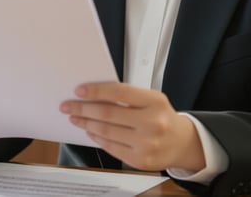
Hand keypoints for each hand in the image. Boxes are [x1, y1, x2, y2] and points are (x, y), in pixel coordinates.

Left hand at [60, 82, 204, 171]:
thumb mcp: (152, 100)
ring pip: (106, 131)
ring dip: (86, 123)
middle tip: (68, 105)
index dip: (97, 90)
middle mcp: (152, 123)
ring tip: (75, 118)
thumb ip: (128, 96)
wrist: (181, 143)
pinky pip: (111, 147)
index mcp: (155, 102)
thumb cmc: (162, 117)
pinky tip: (90, 131)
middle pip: (108, 113)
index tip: (79, 90)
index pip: (120, 92)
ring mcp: (147, 144)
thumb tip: (94, 94)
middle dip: (83, 108)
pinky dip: (97, 138)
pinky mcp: (140, 160)